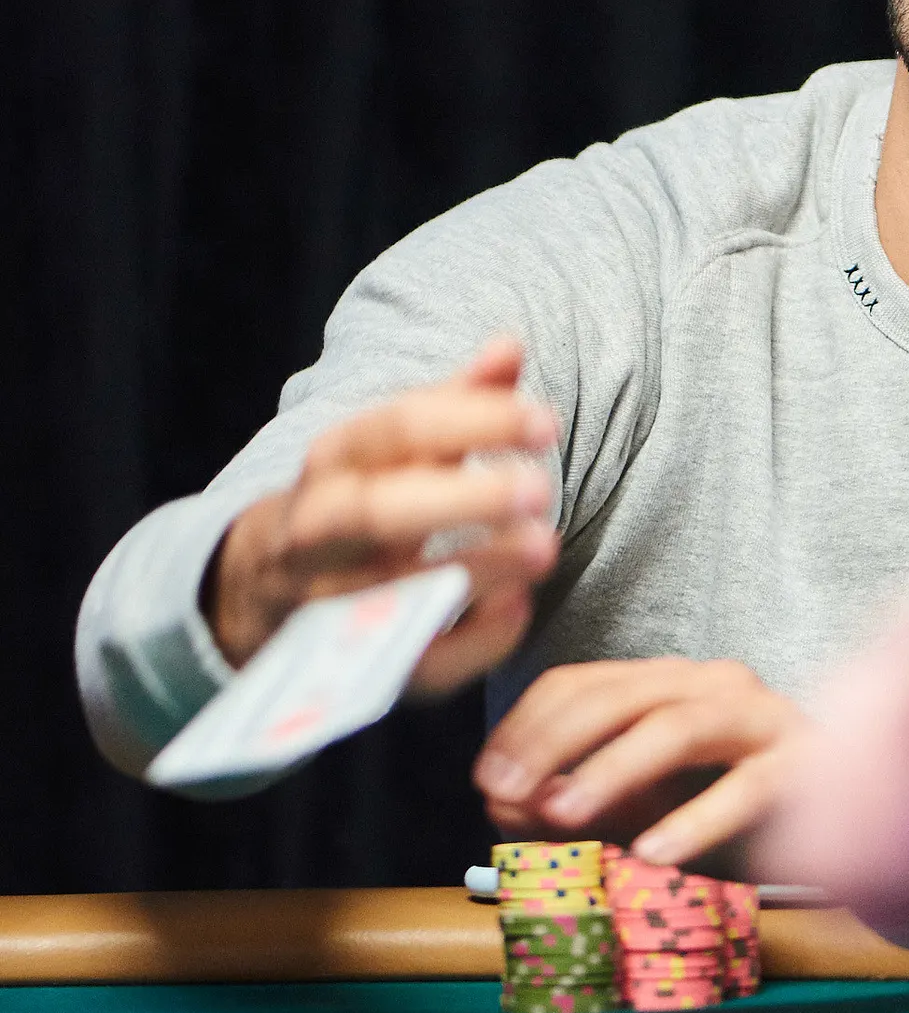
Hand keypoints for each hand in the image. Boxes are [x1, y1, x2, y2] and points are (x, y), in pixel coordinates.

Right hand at [206, 340, 559, 695]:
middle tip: (540, 487)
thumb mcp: (389, 448)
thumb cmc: (353, 502)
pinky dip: (468, 643)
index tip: (546, 420)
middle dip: (460, 500)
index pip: (396, 430)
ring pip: (391, 591)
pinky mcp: (357, 666)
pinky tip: (519, 610)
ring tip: (544, 548)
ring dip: (471, 569)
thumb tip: (510, 346)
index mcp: (333, 463)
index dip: (470, 423)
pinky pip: (411, 663)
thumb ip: (453, 402)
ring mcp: (330, 602)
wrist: (257, 591)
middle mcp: (319, 531)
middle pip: (378, 513)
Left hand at [474, 657, 808, 862]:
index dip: (526, 727)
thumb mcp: (640, 810)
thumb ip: (574, 803)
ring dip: (612, 769)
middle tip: (507, 795)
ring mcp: (765, 719)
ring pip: (678, 726)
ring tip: (565, 815)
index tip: (486, 779)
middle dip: (553, 743)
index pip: (582, 682)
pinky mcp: (808, 765)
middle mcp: (715, 685)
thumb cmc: (733, 821)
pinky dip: (695, 819)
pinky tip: (652, 853)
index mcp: (670, 684)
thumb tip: (506, 804)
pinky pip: (747, 787)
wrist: (855, 833)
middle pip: (619, 695)